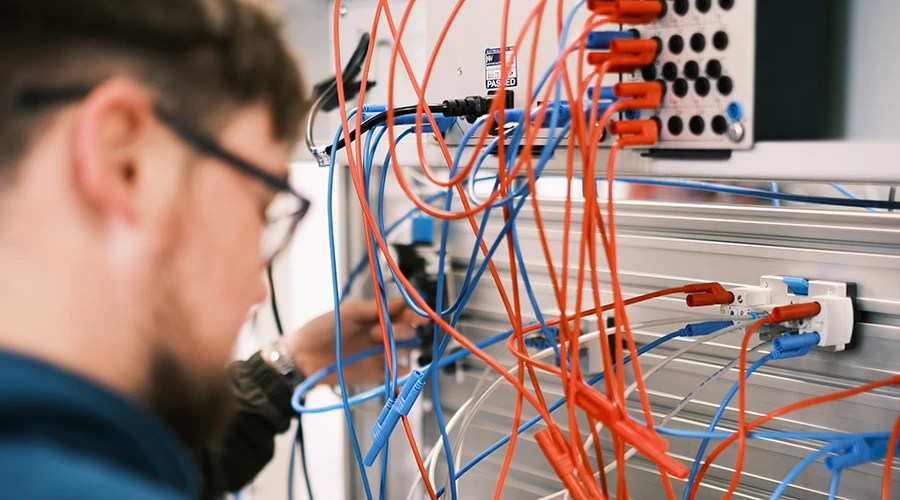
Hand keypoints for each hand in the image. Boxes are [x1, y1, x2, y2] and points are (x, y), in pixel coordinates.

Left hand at [285, 297, 424, 385]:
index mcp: (376, 316)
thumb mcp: (348, 312)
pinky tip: (395, 367)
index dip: (414, 312)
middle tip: (380, 331)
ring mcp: (380, 354)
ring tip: (379, 344)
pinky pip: (397, 373)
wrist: (302, 357)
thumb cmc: (321, 329)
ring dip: (400, 346)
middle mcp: (381, 334)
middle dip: (403, 329)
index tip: (420, 315)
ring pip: (407, 350)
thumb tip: (401, 302)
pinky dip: (401, 371)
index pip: (404, 313)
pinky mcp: (376, 373)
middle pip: (409, 331)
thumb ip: (375, 308)